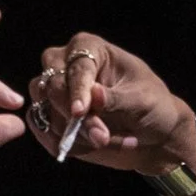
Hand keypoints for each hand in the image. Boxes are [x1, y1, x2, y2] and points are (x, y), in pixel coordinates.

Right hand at [24, 32, 194, 171]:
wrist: (152, 133)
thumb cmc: (151, 105)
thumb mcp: (142, 101)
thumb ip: (117, 99)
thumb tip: (94, 94)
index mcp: (88, 48)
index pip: (76, 67)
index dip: (76, 90)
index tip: (80, 112)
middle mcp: (64, 64)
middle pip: (51, 87)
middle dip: (74, 119)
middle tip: (101, 138)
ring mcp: (54, 92)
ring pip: (44, 112)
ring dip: (73, 135)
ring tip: (106, 142)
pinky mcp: (51, 117)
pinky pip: (44, 132)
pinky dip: (65, 145)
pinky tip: (89, 148)